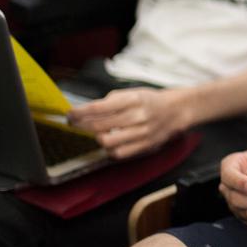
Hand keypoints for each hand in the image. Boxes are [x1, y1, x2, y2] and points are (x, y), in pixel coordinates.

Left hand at [68, 87, 188, 158]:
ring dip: (96, 138)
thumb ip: (112, 101)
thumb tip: (87, 111)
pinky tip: (109, 142)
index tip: (70, 114)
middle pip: (99, 125)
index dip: (80, 112)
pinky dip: (109, 149)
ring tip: (95, 133)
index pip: (99, 107)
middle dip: (81, 125)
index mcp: (133, 99)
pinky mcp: (145, 145)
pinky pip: (119, 153)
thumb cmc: (151, 101)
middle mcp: (137, 116)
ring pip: (107, 141)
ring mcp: (142, 132)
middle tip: (74, 124)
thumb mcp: (133, 93)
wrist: (177, 111)